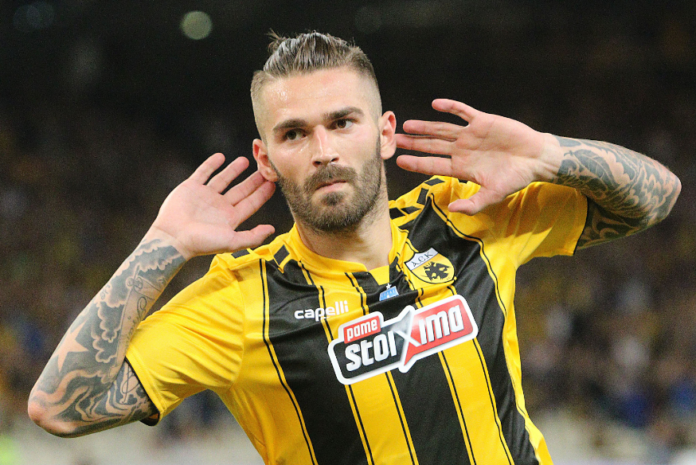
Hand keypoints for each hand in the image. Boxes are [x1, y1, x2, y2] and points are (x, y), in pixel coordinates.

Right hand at [148, 153, 275, 258]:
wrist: (173, 237)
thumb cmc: (202, 243)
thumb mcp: (232, 242)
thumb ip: (253, 236)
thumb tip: (272, 229)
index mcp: (230, 218)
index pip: (251, 203)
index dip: (263, 193)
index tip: (273, 182)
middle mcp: (219, 206)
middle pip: (241, 190)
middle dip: (253, 180)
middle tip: (265, 168)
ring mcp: (205, 196)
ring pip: (223, 179)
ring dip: (234, 170)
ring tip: (245, 160)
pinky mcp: (191, 188)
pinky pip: (203, 173)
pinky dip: (211, 164)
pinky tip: (220, 157)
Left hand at [395, 99, 557, 214]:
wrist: (535, 159)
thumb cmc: (514, 179)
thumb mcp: (492, 195)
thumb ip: (472, 204)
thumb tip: (451, 209)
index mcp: (461, 168)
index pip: (433, 165)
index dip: (416, 163)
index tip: (399, 160)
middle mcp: (462, 150)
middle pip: (432, 145)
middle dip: (414, 143)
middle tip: (394, 140)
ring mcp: (471, 135)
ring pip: (443, 129)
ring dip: (425, 126)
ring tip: (407, 125)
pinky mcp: (482, 121)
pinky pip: (463, 112)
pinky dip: (450, 107)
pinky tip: (435, 104)